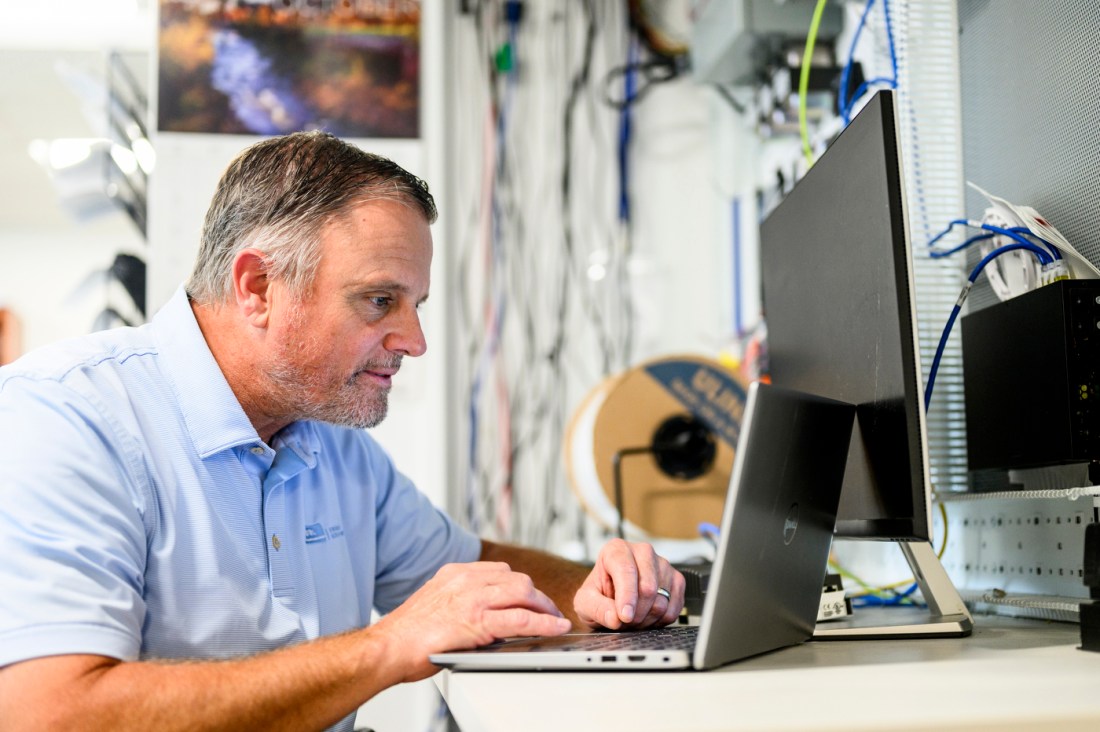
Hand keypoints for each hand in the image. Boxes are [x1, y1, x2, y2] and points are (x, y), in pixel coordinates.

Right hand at [372, 561, 571, 680]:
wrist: (388, 648)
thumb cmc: (406, 634)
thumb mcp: (434, 603)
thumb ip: (458, 601)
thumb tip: (479, 614)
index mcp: (454, 573)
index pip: (500, 571)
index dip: (520, 585)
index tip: (530, 595)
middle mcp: (466, 580)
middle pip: (516, 579)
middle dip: (537, 595)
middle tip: (548, 610)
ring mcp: (473, 599)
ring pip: (523, 593)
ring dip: (544, 607)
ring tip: (554, 620)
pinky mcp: (478, 621)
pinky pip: (522, 618)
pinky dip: (544, 623)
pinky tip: (555, 628)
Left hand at [573, 539, 684, 629]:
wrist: (612, 599)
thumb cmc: (598, 595)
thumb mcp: (585, 603)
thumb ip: (596, 608)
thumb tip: (615, 617)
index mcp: (616, 549)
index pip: (626, 570)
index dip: (626, 597)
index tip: (624, 616)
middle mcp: (642, 552)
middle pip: (648, 587)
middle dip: (636, 613)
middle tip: (624, 621)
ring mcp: (662, 564)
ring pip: (662, 600)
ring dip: (646, 619)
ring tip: (633, 618)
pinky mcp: (676, 580)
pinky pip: (674, 608)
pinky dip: (660, 621)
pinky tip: (647, 617)